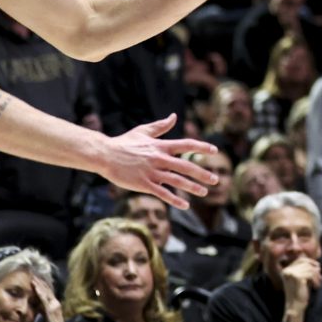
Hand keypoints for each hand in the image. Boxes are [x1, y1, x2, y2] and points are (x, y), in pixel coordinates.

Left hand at [31, 273, 67, 321]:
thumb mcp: (49, 317)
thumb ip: (44, 310)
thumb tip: (38, 306)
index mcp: (56, 304)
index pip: (49, 292)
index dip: (43, 285)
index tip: (36, 279)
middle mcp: (56, 302)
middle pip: (48, 290)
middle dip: (40, 282)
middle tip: (33, 275)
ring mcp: (54, 305)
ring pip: (46, 292)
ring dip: (39, 284)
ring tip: (33, 278)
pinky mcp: (51, 309)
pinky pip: (44, 299)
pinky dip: (40, 292)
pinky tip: (35, 287)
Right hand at [98, 114, 219, 208]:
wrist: (105, 155)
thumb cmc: (123, 143)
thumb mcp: (143, 131)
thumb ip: (160, 126)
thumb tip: (174, 116)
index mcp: (160, 145)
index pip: (186, 145)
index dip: (201, 147)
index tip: (215, 150)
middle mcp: (159, 158)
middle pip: (185, 165)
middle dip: (202, 173)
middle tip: (216, 180)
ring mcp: (151, 172)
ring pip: (176, 181)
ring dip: (192, 187)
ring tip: (205, 193)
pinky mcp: (144, 184)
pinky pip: (162, 193)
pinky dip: (175, 199)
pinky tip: (185, 205)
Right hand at [279, 256, 321, 314]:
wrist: (295, 307)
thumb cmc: (299, 294)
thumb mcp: (302, 279)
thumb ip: (306, 271)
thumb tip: (318, 264)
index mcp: (286, 270)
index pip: (300, 259)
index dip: (310, 261)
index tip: (318, 267)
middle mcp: (287, 270)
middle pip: (305, 263)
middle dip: (315, 269)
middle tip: (320, 277)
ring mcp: (291, 273)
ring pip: (309, 269)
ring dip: (316, 276)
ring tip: (318, 283)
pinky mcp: (297, 278)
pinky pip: (311, 274)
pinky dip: (316, 280)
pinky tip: (316, 287)